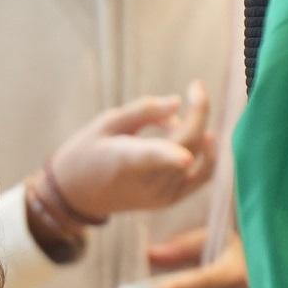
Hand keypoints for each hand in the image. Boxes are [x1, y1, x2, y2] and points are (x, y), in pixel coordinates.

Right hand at [51, 85, 216, 226]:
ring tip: (190, 110)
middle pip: (188, 145)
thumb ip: (143, 110)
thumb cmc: (89, 151)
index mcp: (124, 160)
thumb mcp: (106, 122)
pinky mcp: (170, 201)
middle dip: (199, 112)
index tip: (190, 150)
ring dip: (201, 130)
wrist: (78, 194)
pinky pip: (202, 177)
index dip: (171, 155)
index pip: (152, 157)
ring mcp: (161, 195)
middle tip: (196, 87)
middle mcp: (147, 183)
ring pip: (199, 158)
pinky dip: (209, 156)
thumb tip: (177, 103)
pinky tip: (207, 136)